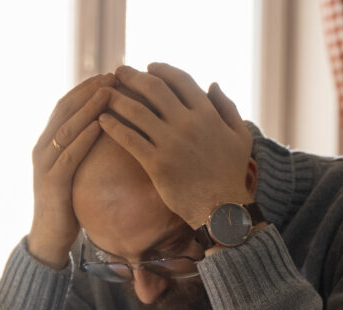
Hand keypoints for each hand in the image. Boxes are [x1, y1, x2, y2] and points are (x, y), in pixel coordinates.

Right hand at [28, 73, 116, 268]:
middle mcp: (42, 149)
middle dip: (88, 91)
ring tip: (108, 92)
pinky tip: (100, 126)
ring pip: (66, 128)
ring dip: (88, 108)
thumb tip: (106, 132)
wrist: (48, 238)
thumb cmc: (66, 206)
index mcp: (47, 144)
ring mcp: (44, 165)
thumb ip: (82, 151)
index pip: (66, 106)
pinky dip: (84, 138)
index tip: (109, 75)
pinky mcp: (52, 183)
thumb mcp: (74, 172)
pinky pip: (69, 155)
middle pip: (64, 110)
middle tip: (112, 75)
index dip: (86, 89)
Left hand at [99, 63, 254, 228]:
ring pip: (137, 112)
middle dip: (133, 77)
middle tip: (118, 72)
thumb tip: (213, 83)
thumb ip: (227, 107)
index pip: (180, 80)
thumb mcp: (240, 136)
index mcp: (207, 113)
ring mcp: (170, 143)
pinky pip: (129, 139)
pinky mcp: (156, 164)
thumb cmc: (231, 174)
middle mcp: (188, 123)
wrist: (222, 209)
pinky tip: (102, 121)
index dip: (162, 70)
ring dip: (117, 98)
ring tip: (103, 93)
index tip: (148, 66)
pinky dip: (113, 127)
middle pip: (154, 89)